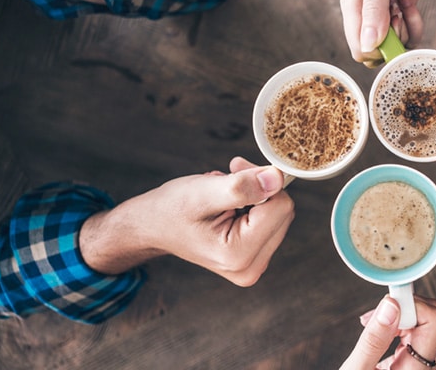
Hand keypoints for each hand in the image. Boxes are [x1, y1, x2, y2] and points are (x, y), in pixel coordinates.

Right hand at [80, 156, 294, 285]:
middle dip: (260, 188)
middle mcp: (250, 268)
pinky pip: (271, 222)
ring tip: (223, 196)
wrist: (152, 228)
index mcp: (239, 255)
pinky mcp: (254, 259)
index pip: (281, 206)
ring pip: (279, 215)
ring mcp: (253, 266)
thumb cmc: (171, 210)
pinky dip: (254, 207)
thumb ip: (241, 187)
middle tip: (229, 177)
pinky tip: (229, 205)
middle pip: (283, 212)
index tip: (236, 168)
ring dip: (256, 196)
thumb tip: (277, 179)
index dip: (262, 179)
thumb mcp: (203, 192)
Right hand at [340, 0, 430, 66]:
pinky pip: (409, 32)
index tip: (390, 33)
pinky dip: (415, 24)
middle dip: (392, 41)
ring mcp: (385, 13)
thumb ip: (373, 10)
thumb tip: (368, 46)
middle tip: (397, 17)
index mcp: (352, 7)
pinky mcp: (403, 9)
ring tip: (404, 5)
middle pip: (377, 49)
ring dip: (405, 29)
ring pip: (395, 43)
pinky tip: (411, 4)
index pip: (358, 47)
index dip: (377, 51)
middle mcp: (366, 14)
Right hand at [341, 295, 435, 369]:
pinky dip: (400, 328)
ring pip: (427, 324)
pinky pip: (419, 336)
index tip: (387, 304)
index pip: (434, 319)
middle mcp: (429, 368)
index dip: (410, 306)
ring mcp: (426, 367)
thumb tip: (390, 306)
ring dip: (400, 318)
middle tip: (375, 318)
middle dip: (404, 310)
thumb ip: (374, 338)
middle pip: (433, 318)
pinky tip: (381, 335)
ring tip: (373, 327)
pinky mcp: (419, 365)